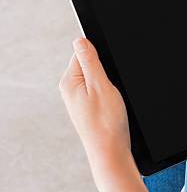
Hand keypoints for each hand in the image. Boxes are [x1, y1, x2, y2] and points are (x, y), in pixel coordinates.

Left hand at [59, 38, 130, 169]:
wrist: (110, 151)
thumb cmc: (106, 122)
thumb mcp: (100, 85)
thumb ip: (90, 61)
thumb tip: (80, 40)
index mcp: (69, 81)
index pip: (82, 53)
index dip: (100, 57)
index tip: (109, 69)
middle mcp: (70, 89)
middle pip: (90, 65)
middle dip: (105, 71)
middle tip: (112, 88)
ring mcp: (79, 99)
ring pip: (97, 78)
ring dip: (108, 84)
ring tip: (112, 100)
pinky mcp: (88, 107)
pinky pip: (99, 90)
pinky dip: (108, 94)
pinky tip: (112, 105)